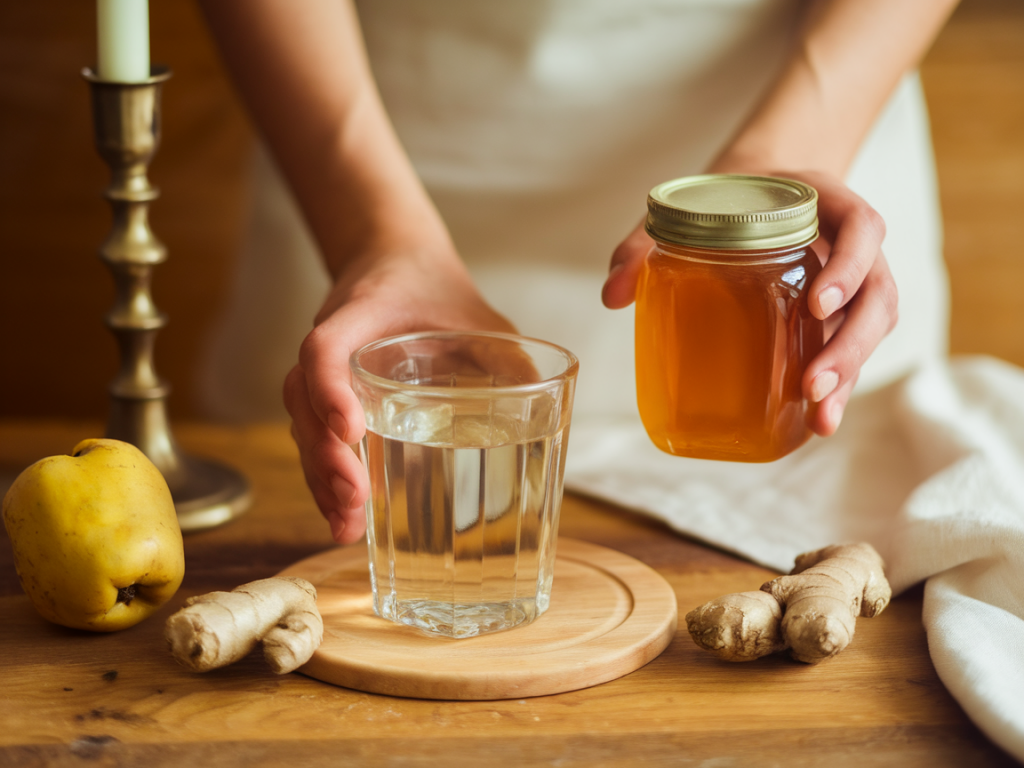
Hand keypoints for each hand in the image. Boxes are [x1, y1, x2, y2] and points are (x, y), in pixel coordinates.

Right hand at [285, 247, 515, 543]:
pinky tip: (345, 518)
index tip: (353, 430)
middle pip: (304, 401)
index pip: (325, 349)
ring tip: (346, 525)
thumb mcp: (478, 315)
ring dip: (320, 477)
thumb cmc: (434, 289)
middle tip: (354, 498)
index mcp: (360, 314)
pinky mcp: (330, 398)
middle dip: (324, 455)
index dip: (330, 390)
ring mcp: (325, 373)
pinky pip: (315, 437)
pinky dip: (325, 478)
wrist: (396, 262)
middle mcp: (332, 344)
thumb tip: (547, 403)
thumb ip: (507, 354)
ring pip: (303, 425)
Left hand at [601, 169, 896, 436]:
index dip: (848, 265)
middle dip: (850, 344)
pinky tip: (817, 421)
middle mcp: (851, 244)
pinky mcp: (839, 312)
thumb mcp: (685, 208)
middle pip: (876, 293)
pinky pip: (852, 345)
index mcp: (825, 203)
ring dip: (851, 372)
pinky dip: (841, 383)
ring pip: (873, 326)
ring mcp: (851, 280)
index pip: (861, 228)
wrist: (754, 188)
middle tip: (812, 385)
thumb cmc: (724, 199)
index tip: (815, 304)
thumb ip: (644, 244)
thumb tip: (612, 295)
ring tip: (821, 418)